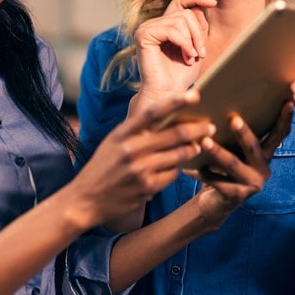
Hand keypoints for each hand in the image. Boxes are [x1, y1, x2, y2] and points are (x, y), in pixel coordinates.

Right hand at [67, 90, 213, 229]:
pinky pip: (172, 175)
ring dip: (192, 150)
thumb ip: (136, 131)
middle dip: (197, 129)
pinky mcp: (146, 188)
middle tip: (210, 127)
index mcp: (122, 133)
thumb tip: (166, 118)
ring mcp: (140, 169)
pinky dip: (177, 170)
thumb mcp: (113, 142)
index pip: (154, 112)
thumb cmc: (102, 167)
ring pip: (179, 155)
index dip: (176, 101)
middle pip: (175, 134)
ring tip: (198, 147)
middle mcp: (131, 149)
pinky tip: (177, 168)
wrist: (85, 199)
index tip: (195, 95)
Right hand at [134, 0, 216, 101]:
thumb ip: (197, 26)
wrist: (167, 94)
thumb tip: (203, 4)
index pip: (180, 0)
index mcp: (164, 24)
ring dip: (192, 42)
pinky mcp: (143, 35)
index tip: (213, 3)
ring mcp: (146, 28)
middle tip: (200, 54)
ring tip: (191, 58)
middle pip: (185, 13)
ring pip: (181, 20)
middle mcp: (153, 23)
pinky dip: (184, 44)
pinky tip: (186, 57)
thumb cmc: (181, 75)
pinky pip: (172, 30)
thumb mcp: (195, 46)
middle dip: (198, 33)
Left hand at [182, 103, 293, 231]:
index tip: (289, 101)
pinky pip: (217, 182)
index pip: (278, 134)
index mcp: (264, 153)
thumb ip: (233, 132)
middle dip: (243, 133)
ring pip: (233, 164)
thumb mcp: (232, 149)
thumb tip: (219, 100)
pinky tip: (188, 168)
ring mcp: (252, 184)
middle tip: (233, 119)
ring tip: (204, 142)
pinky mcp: (237, 196)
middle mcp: (263, 168)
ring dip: (218, 152)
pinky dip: (201, 174)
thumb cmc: (222, 167)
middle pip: (253, 147)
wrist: (216, 201)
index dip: (284, 119)